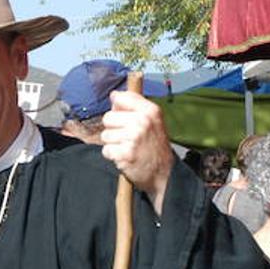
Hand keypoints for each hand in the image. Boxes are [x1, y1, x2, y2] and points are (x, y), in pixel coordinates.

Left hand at [100, 90, 174, 213]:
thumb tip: (114, 95)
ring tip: (127, 148)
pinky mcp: (126, 153)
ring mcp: (134, 137)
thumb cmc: (154, 146)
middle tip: (127, 138)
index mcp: (150, 110)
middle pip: (108, 118)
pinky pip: (106, 150)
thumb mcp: (153, 121)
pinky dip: (113, 156)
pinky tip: (124, 157)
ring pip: (105, 135)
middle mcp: (142, 121)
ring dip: (113, 144)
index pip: (120, 98)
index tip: (124, 118)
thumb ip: (134, 105)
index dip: (118, 109)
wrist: (164, 173)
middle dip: (114, 129)